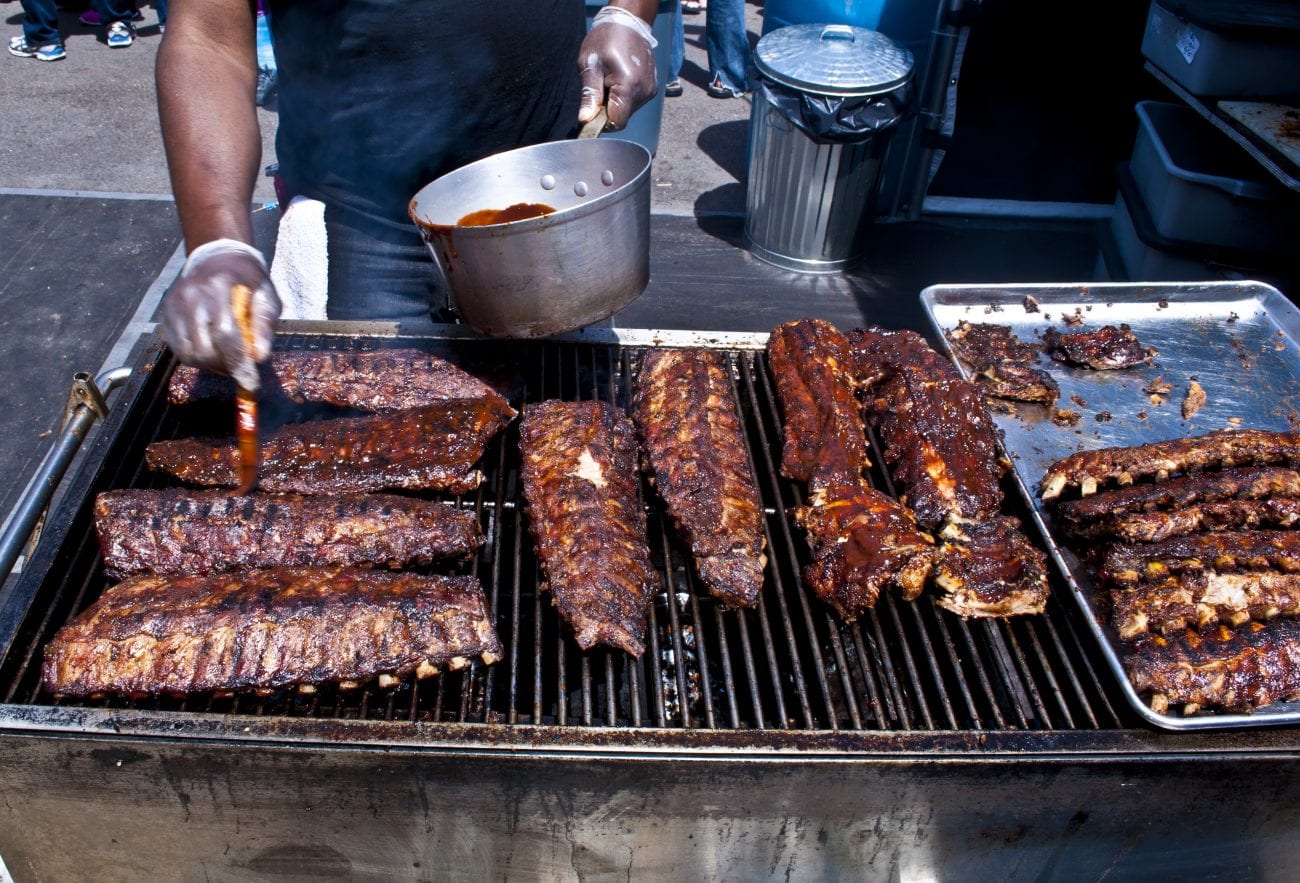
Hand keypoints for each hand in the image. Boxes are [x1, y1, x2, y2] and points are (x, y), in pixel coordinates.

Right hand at [160, 240, 279, 391]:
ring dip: (211, 366)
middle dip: (226, 367)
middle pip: (204, 348)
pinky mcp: (166, 314)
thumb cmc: (247, 280)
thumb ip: (265, 323)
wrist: (217, 259)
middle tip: (241, 368)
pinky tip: (212, 351)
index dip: (238, 362)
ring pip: (189, 354)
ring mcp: (174, 305)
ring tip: (228, 359)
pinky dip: (197, 359)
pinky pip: (179, 349)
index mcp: (218, 287)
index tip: (251, 383)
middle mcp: (191, 296)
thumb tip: (260, 356)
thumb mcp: (266, 295)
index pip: (225, 333)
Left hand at [578, 6, 657, 130]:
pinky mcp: (652, 88)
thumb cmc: (606, 39)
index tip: (591, 109)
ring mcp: (650, 90)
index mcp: (628, 85)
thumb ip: (589, 94)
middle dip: (607, 110)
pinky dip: (624, 97)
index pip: (616, 122)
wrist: (628, 23)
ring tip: (609, 79)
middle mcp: (644, 90)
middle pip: (622, 117)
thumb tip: (585, 119)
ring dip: (615, 102)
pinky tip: (619, 79)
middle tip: (599, 87)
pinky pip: (634, 103)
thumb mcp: (590, 64)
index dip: (601, 121)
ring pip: (628, 111)